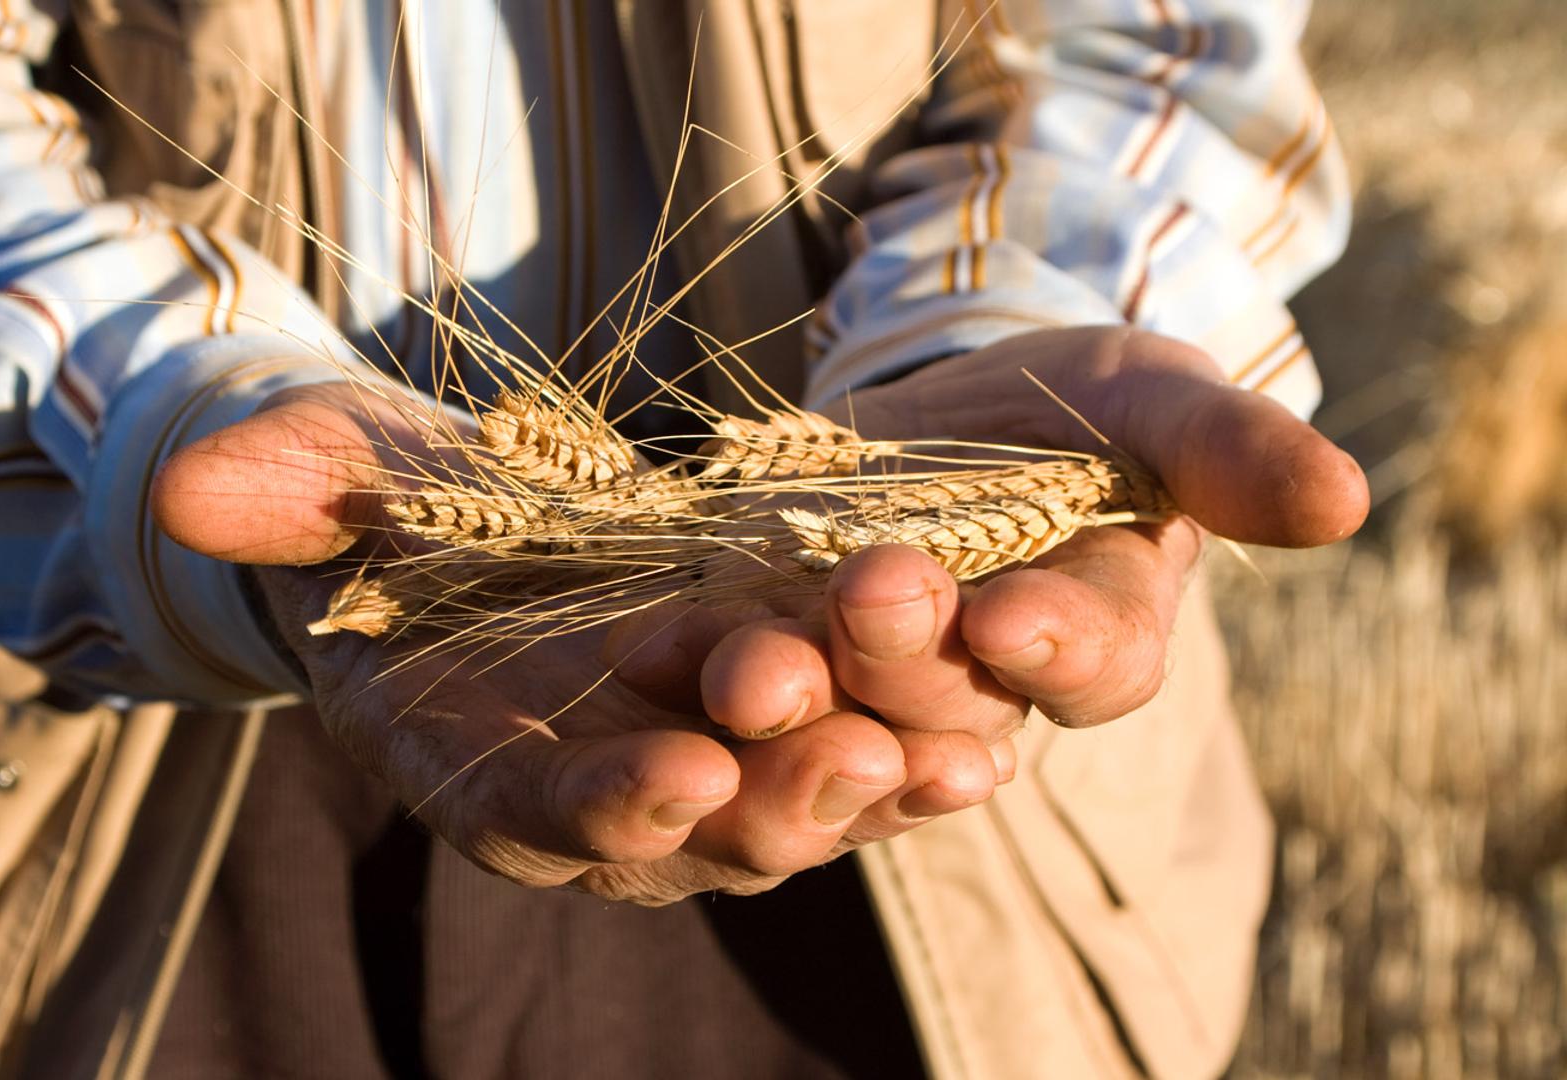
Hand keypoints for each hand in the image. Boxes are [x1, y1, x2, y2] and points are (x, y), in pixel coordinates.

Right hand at [149, 383, 975, 903]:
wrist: (474, 517)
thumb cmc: (392, 508)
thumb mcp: (340, 475)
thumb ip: (283, 486)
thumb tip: (190, 483)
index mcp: (480, 766)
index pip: (535, 815)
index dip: (597, 806)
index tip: (667, 780)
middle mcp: (599, 796)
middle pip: (690, 835)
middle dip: (766, 805)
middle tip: (847, 759)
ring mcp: (698, 765)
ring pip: (790, 808)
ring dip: (867, 785)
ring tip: (942, 744)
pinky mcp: (777, 725)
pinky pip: (853, 751)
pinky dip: (916, 744)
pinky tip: (990, 718)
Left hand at [658, 327, 1367, 753]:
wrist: (922, 401)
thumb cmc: (1061, 402)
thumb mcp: (1145, 390)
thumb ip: (1228, 446)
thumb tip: (1347, 503)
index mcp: (1092, 634)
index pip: (1096, 666)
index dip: (1062, 649)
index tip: (1018, 618)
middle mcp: (980, 688)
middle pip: (953, 702)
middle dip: (913, 655)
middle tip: (876, 593)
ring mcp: (865, 685)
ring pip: (838, 716)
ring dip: (798, 694)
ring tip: (752, 660)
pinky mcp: (765, 659)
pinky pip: (734, 692)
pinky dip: (695, 676)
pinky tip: (652, 651)